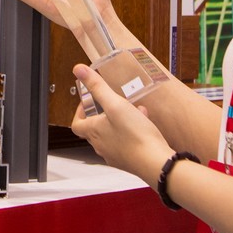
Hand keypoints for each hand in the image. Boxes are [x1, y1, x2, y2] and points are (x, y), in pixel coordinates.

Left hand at [69, 65, 173, 184]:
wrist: (155, 162)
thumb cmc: (135, 136)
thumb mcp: (115, 104)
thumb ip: (98, 87)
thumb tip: (79, 70)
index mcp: (94, 132)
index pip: (77, 124)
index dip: (79, 112)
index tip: (88, 103)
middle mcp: (101, 146)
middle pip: (94, 129)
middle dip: (102, 114)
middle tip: (110, 104)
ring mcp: (115, 155)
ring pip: (112, 135)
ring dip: (119, 121)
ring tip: (132, 110)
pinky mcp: (130, 160)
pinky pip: (126, 142)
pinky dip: (131, 131)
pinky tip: (145, 122)